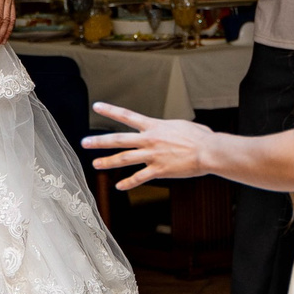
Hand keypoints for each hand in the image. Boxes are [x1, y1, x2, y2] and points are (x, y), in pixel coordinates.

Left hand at [82, 102, 215, 189]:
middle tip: (85, 142)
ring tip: (95, 164)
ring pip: (124, 159)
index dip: (111, 111)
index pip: (127, 116)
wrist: (208, 151)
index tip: (96, 107)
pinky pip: (139, 178)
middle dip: (99, 141)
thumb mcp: (180, 125)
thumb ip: (168, 128)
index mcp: (154, 126)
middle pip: (118, 140)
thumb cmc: (199, 137)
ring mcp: (152, 155)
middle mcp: (149, 139)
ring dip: (107, 162)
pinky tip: (118, 187)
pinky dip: (128, 183)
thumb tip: (168, 129)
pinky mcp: (159, 170)